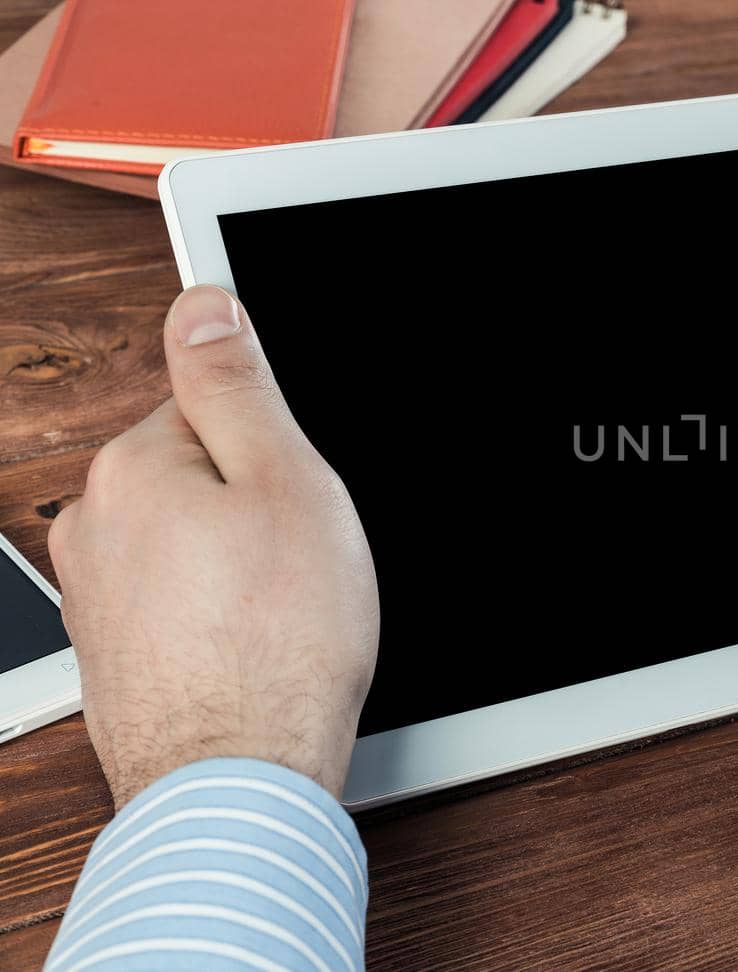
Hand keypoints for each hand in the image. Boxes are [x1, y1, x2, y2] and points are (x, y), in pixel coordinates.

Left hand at [48, 285, 378, 807]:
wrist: (241, 779)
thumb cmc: (280, 642)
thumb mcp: (288, 483)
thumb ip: (236, 386)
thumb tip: (203, 304)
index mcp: (132, 469)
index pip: (211, 411)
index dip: (274, 452)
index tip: (299, 498)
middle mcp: (91, 526)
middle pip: (196, 474)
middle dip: (252, 506)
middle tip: (299, 558)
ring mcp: (92, 594)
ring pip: (187, 540)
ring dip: (233, 563)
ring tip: (279, 612)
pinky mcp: (108, 650)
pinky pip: (175, 600)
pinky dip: (213, 613)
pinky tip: (252, 647)